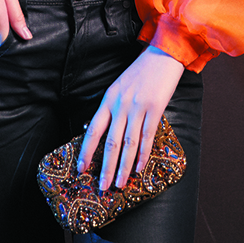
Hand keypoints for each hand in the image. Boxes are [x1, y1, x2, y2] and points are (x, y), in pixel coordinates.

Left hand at [76, 45, 184, 189]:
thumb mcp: (118, 87)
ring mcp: (138, 107)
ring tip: (120, 184)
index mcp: (109, 99)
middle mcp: (121, 105)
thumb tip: (98, 131)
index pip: (93, 130)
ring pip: (128, 144)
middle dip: (105, 167)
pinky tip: (140, 169)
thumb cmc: (140, 72)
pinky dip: (143, 155)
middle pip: (110, 142)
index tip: (81, 169)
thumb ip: (110, 108)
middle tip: (102, 187)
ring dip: (124, 167)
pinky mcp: (155, 109)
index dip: (86, 151)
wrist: (162, 55)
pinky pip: (147, 137)